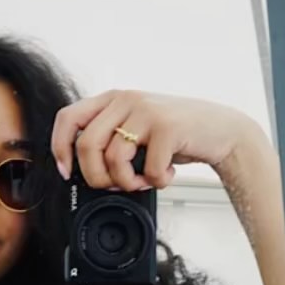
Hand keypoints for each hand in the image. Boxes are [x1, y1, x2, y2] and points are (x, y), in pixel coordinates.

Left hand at [51, 89, 256, 189]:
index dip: (61, 148)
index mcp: (114, 99)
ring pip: (114, 159)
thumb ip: (112, 138)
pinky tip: (167, 173)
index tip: (68, 172)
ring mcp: (147, 110)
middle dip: (97, 177)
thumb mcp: (138, 129)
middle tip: (116, 186)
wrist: (223, 131)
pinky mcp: (167, 127)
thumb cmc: (178, 135)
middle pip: (87, 145)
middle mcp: (126, 99)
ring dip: (128, 183)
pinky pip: (147, 168)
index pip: (68, 118)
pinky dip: (157, 182)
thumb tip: (83, 172)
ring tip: (144, 181)